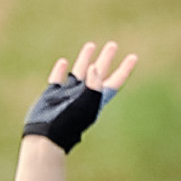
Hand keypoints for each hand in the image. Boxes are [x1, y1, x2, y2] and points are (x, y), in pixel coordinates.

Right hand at [23, 39, 140, 150]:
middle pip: (99, 74)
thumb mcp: (86, 103)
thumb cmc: (69, 121)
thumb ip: (94, 85)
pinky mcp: (53, 96)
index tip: (133, 57)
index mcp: (96, 99)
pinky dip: (61, 70)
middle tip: (112, 45)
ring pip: (79, 73)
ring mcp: (68, 95)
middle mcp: (84, 96)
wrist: (47, 136)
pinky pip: (58, 79)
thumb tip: (95, 67)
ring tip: (91, 45)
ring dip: (85, 60)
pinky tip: (63, 62)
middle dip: (106, 59)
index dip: (124, 69)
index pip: (114, 82)